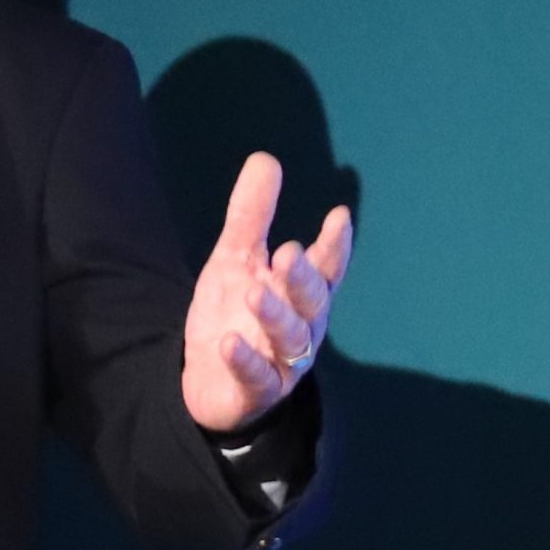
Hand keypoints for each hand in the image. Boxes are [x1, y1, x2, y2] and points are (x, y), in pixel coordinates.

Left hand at [181, 152, 353, 431]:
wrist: (211, 382)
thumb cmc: (236, 313)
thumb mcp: (236, 260)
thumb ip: (252, 216)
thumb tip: (265, 158)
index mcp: (301, 294)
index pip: (326, 267)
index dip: (334, 245)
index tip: (338, 217)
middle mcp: (302, 328)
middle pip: (312, 302)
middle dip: (303, 279)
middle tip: (289, 253)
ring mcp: (282, 362)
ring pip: (290, 339)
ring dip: (276, 315)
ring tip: (255, 292)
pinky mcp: (256, 391)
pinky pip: (257, 378)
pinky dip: (246, 361)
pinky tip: (229, 343)